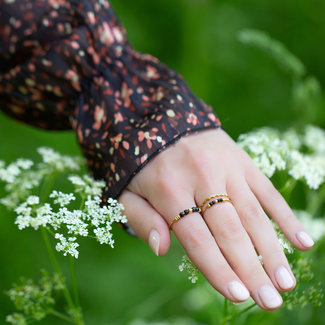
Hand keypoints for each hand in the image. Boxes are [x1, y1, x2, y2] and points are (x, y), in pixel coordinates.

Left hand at [118, 128, 313, 309]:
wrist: (161, 117)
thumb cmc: (143, 162)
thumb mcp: (127, 190)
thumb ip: (141, 219)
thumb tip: (162, 249)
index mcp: (168, 189)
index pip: (197, 239)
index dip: (217, 269)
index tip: (238, 295)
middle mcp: (201, 178)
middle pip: (230, 231)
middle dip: (251, 269)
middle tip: (270, 301)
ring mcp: (226, 167)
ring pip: (253, 214)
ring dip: (272, 250)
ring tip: (286, 281)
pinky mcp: (241, 160)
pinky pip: (267, 190)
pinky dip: (285, 216)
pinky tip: (303, 241)